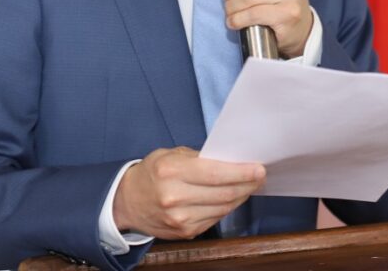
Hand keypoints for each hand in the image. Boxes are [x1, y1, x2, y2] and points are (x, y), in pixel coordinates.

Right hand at [113, 147, 265, 238]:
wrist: (127, 201)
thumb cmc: (152, 172)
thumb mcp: (171, 154)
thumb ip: (199, 158)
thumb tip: (231, 161)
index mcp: (171, 172)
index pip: (216, 174)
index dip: (241, 172)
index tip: (259, 168)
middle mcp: (175, 197)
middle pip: (223, 193)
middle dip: (247, 184)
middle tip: (260, 176)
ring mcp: (180, 219)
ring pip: (223, 208)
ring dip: (240, 196)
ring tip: (249, 185)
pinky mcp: (184, 232)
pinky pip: (215, 219)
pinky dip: (227, 208)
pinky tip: (233, 198)